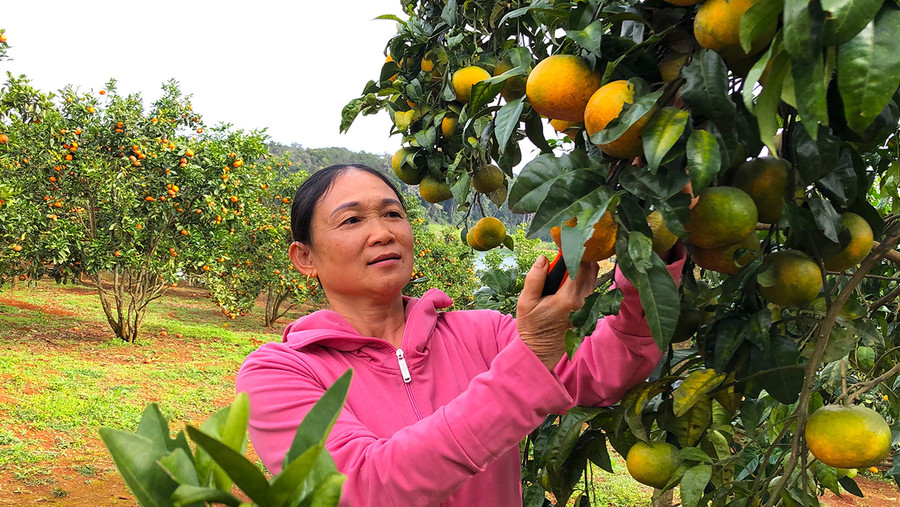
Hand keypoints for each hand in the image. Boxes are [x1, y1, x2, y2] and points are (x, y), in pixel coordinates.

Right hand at [516, 255, 599, 369]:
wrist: (540, 351)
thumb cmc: (531, 327)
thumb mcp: (526, 302)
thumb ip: (535, 278)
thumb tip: (544, 258)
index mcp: (567, 299)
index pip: (580, 266)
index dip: (575, 249)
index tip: (566, 239)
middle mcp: (582, 302)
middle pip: (591, 269)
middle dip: (581, 255)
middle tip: (567, 247)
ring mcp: (587, 307)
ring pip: (593, 277)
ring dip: (584, 265)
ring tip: (569, 258)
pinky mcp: (587, 310)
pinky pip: (591, 287)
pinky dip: (585, 275)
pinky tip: (572, 272)